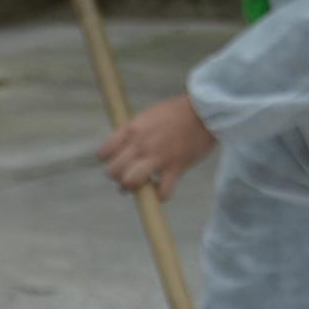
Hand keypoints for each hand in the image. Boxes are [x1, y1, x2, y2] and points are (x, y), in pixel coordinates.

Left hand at [101, 91, 216, 194]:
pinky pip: (162, 192)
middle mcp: (141, 144)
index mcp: (132, 129)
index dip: (108, 160)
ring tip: (141, 187)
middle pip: (113, 172)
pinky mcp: (176, 167)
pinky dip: (160, 196)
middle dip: (118, 178)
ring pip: (130, 182)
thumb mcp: (148, 115)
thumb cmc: (178, 112)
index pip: (104, 153)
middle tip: (128, 177)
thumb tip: (123, 147)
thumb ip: (133, 130)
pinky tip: (161, 191)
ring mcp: (158, 157)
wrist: (205, 111)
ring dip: (132, 188)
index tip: (117, 162)